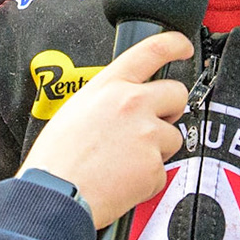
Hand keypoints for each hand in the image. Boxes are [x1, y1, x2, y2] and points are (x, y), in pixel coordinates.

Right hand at [20, 29, 191, 226]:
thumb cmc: (57, 158)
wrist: (56, 195)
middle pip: (176, 93)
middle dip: (169, 109)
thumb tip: (122, 103)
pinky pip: (162, 169)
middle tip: (150, 125)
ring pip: (172, 136)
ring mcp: (147, 134)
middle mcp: (133, 103)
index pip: (151, 50)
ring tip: (123, 161)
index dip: (174, 44)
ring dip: (156, 148)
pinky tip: (122, 179)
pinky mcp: (154, 165)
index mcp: (109, 86)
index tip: (183, 47)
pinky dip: (146, 178)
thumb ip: (107, 100)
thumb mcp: (76, 110)